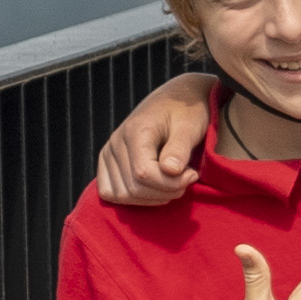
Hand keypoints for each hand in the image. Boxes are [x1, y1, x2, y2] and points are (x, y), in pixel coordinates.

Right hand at [96, 75, 214, 206]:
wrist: (176, 100)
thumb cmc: (187, 113)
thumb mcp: (190, 127)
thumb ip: (180, 148)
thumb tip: (170, 170)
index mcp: (135, 131)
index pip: (144, 174)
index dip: (172, 184)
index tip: (193, 174)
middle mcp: (115, 142)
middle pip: (134, 188)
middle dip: (166, 192)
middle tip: (187, 179)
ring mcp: (108, 153)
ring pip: (122, 195)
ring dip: (152, 198)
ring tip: (173, 183)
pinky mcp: (107, 163)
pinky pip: (110, 193)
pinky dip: (133, 199)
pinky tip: (155, 189)